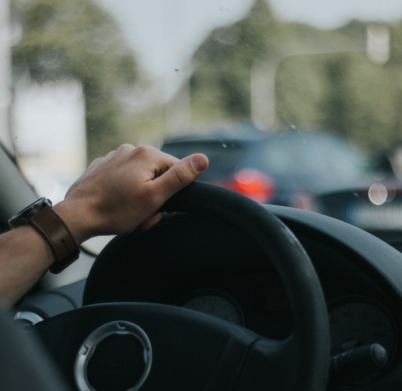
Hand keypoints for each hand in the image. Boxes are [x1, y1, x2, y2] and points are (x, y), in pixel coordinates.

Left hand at [53, 145, 207, 242]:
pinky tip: (116, 205)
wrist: (77, 216)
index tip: (162, 209)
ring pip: (140, 178)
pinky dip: (125, 191)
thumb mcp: (155, 196)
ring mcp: (114, 157)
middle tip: (144, 216)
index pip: (176, 169)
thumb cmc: (116, 209)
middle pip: (158, 175)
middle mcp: (130, 150)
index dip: (174, 192)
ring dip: (141, 197)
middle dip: (155, 197)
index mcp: (147, 155)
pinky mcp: (103, 166)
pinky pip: (123, 178)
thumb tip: (203, 159)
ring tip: (129, 214)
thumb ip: (180, 177)